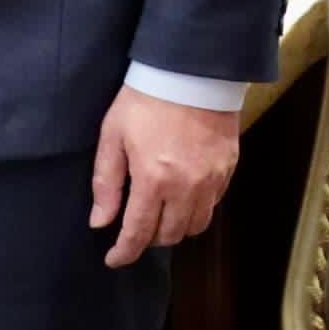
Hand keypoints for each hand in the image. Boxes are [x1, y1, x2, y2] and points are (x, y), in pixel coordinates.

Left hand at [92, 88, 239, 266]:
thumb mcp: (113, 135)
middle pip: (169, 236)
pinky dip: (196, 209)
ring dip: (175, 228)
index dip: (124, 252)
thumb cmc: (144, 99)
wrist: (191, 69)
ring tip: (160, 215)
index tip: (113, 260)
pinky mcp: (228, 168)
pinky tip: (183, 196)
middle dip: (149, 240)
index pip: (138, 233)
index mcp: (153, 180)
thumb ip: (106, 182)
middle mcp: (186, 187)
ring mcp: (211, 180)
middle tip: (136, 229)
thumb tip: (100, 222)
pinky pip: (213, 205)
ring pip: (195, 226)